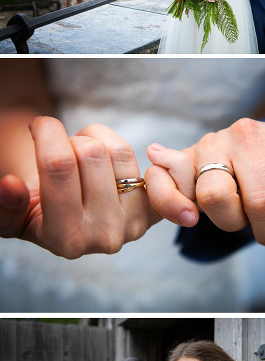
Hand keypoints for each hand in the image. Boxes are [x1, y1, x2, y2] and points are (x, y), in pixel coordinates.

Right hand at [0, 118, 158, 258]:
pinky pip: (151, 162)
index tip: (40, 123)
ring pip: (119, 151)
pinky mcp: (154, 209)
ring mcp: (135, 222)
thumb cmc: (38, 213)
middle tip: (63, 147)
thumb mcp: (13, 215)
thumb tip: (9, 185)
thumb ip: (6, 205)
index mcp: (66, 236)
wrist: (78, 228)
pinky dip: (125, 150)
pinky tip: (108, 157)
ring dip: (98, 139)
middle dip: (72, 139)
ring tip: (83, 152)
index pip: (59, 167)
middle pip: (92, 153)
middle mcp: (105, 234)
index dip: (48, 133)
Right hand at [144, 117, 264, 251]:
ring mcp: (213, 142)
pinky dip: (174, 207)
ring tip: (241, 214)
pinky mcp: (181, 158)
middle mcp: (252, 131)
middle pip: (264, 202)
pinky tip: (191, 218)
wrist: (248, 166)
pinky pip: (166, 186)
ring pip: (216, 198)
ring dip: (231, 224)